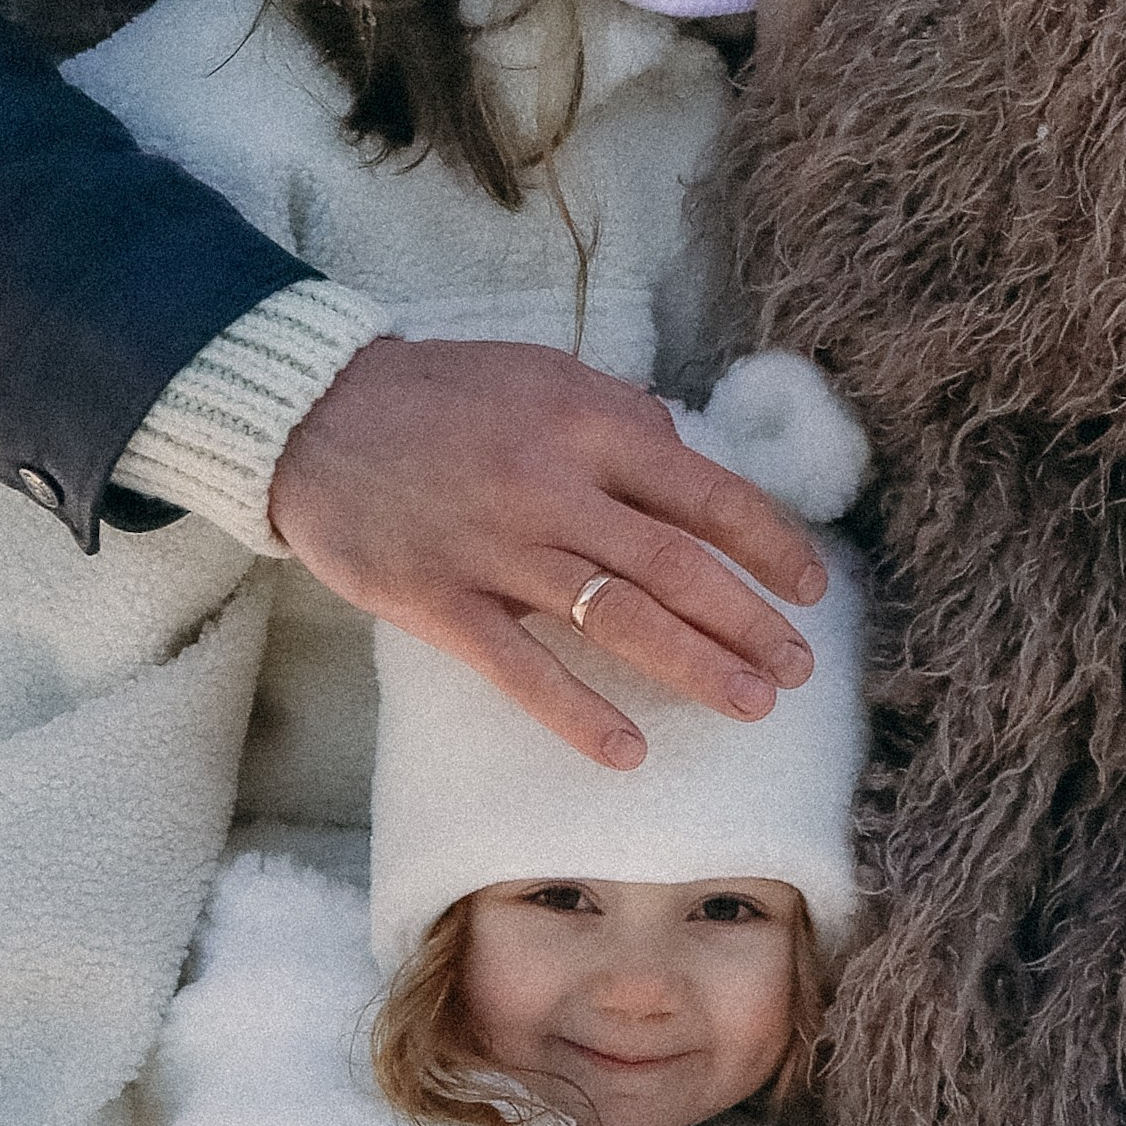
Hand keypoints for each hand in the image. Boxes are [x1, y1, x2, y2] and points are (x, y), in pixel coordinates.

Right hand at [267, 338, 824, 770]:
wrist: (314, 413)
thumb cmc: (440, 395)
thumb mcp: (543, 373)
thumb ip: (620, 414)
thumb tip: (687, 454)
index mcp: (587, 425)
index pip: (704, 492)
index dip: (768, 544)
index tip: (812, 588)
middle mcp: (552, 487)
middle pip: (675, 566)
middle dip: (748, 622)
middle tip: (798, 670)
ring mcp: (495, 549)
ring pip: (615, 618)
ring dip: (693, 666)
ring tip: (751, 704)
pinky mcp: (438, 601)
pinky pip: (519, 668)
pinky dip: (576, 713)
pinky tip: (628, 752)